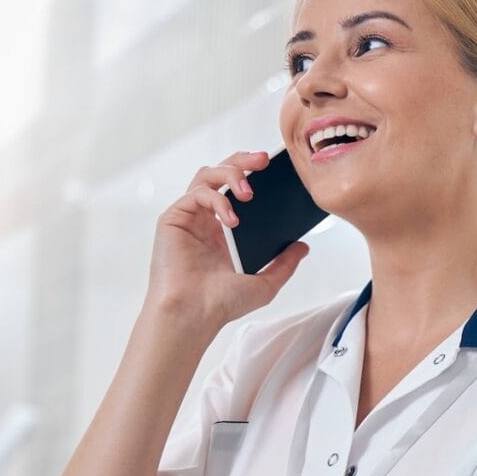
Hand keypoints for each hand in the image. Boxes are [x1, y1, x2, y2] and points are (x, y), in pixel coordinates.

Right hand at [147, 151, 308, 335]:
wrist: (193, 315)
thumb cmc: (220, 305)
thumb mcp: (265, 283)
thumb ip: (284, 264)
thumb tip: (303, 247)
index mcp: (223, 232)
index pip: (238, 190)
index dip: (254, 176)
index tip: (275, 170)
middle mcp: (205, 220)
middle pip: (221, 173)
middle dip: (243, 161)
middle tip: (263, 160)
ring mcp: (189, 217)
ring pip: (207, 176)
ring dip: (230, 174)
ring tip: (249, 190)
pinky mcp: (174, 218)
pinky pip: (197, 194)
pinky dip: (217, 199)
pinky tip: (231, 218)